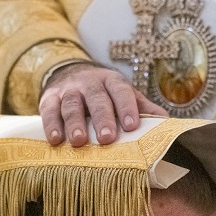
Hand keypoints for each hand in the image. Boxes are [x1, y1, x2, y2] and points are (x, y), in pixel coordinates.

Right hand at [39, 62, 167, 146]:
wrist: (70, 73)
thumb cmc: (103, 93)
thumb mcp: (123, 95)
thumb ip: (142, 108)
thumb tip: (166, 124)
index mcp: (112, 82)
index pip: (121, 91)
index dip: (127, 107)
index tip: (131, 126)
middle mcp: (90, 82)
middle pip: (97, 98)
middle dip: (102, 118)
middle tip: (106, 138)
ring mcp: (68, 89)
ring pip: (72, 104)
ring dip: (75, 123)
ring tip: (79, 141)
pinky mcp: (49, 97)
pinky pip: (49, 110)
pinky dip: (51, 124)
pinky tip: (55, 139)